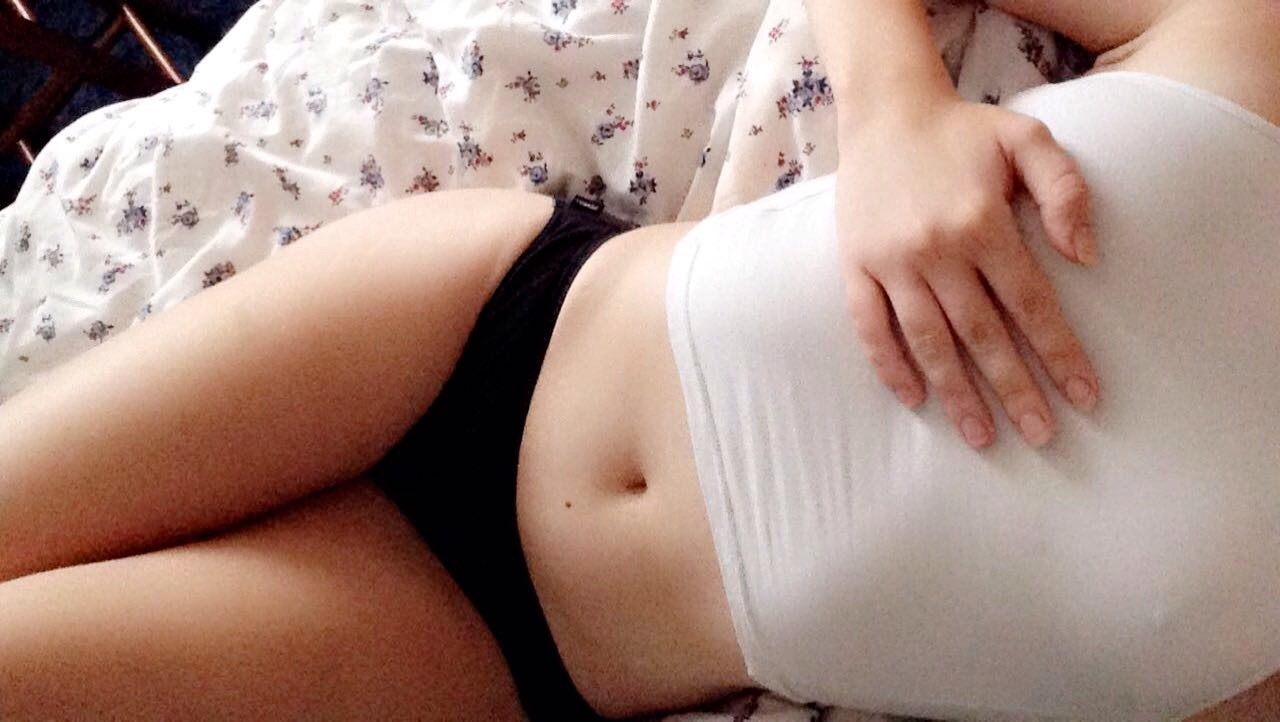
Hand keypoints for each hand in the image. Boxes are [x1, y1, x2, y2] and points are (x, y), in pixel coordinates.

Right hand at [837, 96, 1099, 448]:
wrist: (886, 111)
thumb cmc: (964, 131)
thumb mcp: (1029, 139)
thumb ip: (1065, 191)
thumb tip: (1085, 258)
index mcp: (982, 222)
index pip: (1030, 304)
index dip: (1060, 353)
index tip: (1085, 396)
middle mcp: (936, 249)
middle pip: (982, 335)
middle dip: (1015, 390)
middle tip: (1042, 436)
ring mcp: (890, 262)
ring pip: (928, 340)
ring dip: (956, 393)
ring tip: (982, 436)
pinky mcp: (855, 265)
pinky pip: (869, 327)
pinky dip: (890, 365)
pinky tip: (913, 399)